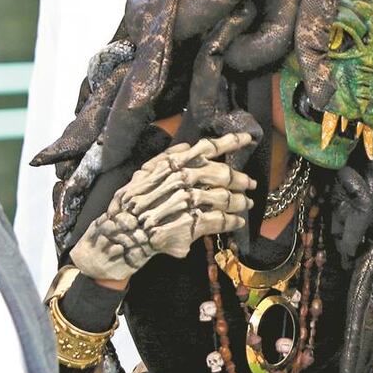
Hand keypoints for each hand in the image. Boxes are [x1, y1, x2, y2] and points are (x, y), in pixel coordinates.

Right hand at [70, 133, 255, 282]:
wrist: (121, 233)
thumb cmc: (132, 203)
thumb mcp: (143, 174)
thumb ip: (166, 159)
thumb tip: (188, 146)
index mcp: (173, 164)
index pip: (207, 148)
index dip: (231, 142)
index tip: (248, 139)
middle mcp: (182, 179)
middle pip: (223, 174)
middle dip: (241, 179)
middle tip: (251, 184)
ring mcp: (188, 201)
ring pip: (225, 198)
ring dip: (240, 202)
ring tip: (247, 204)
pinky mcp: (191, 223)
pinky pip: (220, 220)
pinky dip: (232, 221)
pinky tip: (237, 222)